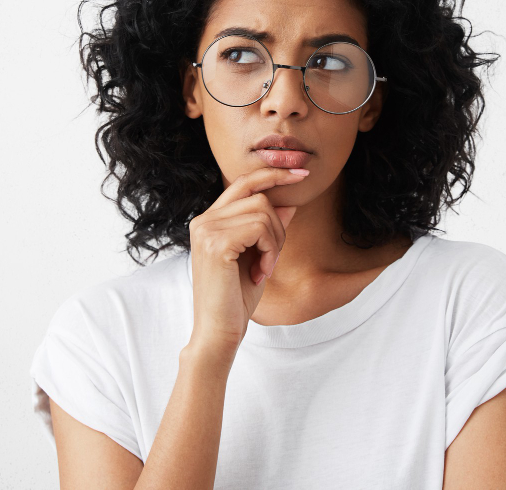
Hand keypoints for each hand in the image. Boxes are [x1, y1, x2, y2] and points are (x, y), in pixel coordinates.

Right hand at [186, 166, 307, 357]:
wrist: (219, 332)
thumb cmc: (236, 298)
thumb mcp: (258, 256)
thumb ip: (268, 228)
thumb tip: (288, 201)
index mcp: (209, 220)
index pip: (243, 182)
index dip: (273, 173)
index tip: (302, 173)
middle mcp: (203, 220)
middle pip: (258, 196)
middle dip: (278, 226)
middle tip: (272, 258)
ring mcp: (207, 229)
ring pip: (263, 211)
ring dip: (275, 242)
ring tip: (264, 268)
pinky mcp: (216, 243)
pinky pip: (261, 227)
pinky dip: (271, 250)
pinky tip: (262, 271)